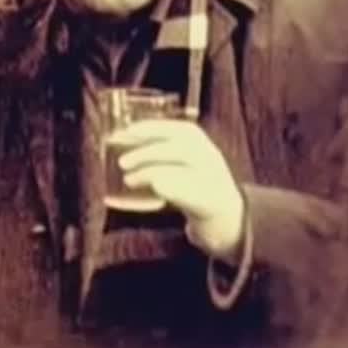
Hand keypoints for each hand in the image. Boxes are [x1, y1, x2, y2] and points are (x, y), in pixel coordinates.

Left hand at [110, 119, 244, 260]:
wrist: (228, 219)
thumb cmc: (195, 186)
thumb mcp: (182, 162)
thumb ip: (158, 151)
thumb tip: (118, 140)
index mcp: (203, 146)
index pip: (180, 130)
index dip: (153, 128)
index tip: (127, 131)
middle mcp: (210, 159)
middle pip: (179, 148)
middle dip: (147, 152)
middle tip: (122, 162)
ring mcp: (213, 182)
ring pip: (182, 169)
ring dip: (151, 172)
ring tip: (129, 180)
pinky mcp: (211, 205)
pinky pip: (191, 194)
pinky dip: (171, 188)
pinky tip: (155, 188)